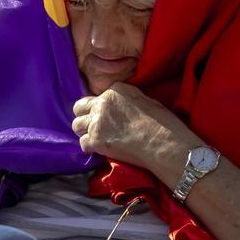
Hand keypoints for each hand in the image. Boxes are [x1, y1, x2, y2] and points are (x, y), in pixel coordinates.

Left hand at [71, 83, 195, 179]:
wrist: (163, 143)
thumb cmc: (162, 123)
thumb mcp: (145, 100)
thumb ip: (126, 100)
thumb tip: (120, 107)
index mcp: (115, 90)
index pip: (96, 96)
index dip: (99, 108)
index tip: (107, 117)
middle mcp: (102, 103)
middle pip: (79, 108)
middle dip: (84, 116)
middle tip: (94, 126)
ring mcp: (97, 122)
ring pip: (76, 125)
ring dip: (84, 131)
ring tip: (96, 138)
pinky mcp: (95, 140)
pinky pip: (82, 143)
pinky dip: (89, 147)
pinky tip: (100, 149)